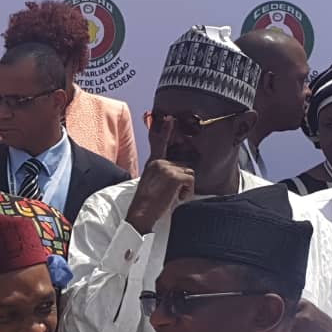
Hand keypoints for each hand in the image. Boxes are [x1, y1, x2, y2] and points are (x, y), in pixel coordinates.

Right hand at [126, 117, 194, 234]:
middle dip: (183, 180)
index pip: (159, 142)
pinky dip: (187, 191)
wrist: (140, 214)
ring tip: (173, 196)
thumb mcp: (149, 182)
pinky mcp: (173, 177)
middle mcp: (159, 162)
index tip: (170, 118)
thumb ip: (159, 173)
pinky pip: (190, 180)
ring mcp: (166, 168)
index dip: (164, 130)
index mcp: (153, 163)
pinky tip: (177, 198)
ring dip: (186, 186)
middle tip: (172, 193)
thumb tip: (175, 174)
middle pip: (183, 165)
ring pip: (189, 172)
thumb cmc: (146, 203)